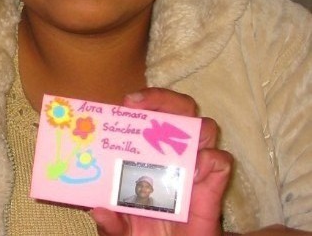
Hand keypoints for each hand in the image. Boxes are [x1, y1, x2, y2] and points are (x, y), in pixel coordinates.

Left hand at [90, 88, 232, 235]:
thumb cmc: (142, 232)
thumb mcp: (118, 227)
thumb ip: (110, 221)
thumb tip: (99, 210)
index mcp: (147, 153)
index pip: (150, 114)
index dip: (141, 101)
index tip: (125, 102)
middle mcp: (173, 154)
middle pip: (179, 109)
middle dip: (162, 98)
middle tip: (137, 104)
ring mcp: (194, 169)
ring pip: (204, 128)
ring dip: (189, 125)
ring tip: (169, 136)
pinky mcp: (212, 189)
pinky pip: (221, 163)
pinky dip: (211, 160)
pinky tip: (194, 170)